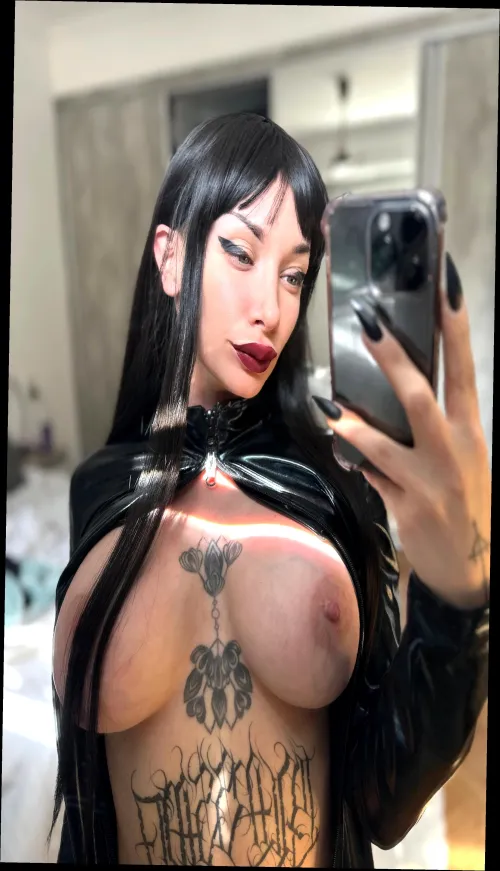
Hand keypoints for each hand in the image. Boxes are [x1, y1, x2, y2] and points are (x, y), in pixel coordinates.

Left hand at [315, 256, 490, 609]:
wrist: (473, 566)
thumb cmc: (465, 499)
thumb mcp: (462, 458)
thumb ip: (432, 428)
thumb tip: (385, 397)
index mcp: (471, 431)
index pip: (464, 368)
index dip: (455, 326)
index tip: (445, 284)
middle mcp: (453, 451)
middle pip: (421, 396)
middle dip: (392, 358)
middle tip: (367, 319)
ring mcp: (429, 482)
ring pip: (384, 443)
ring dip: (353, 422)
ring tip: (327, 404)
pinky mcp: (407, 508)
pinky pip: (371, 476)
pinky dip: (355, 460)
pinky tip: (340, 446)